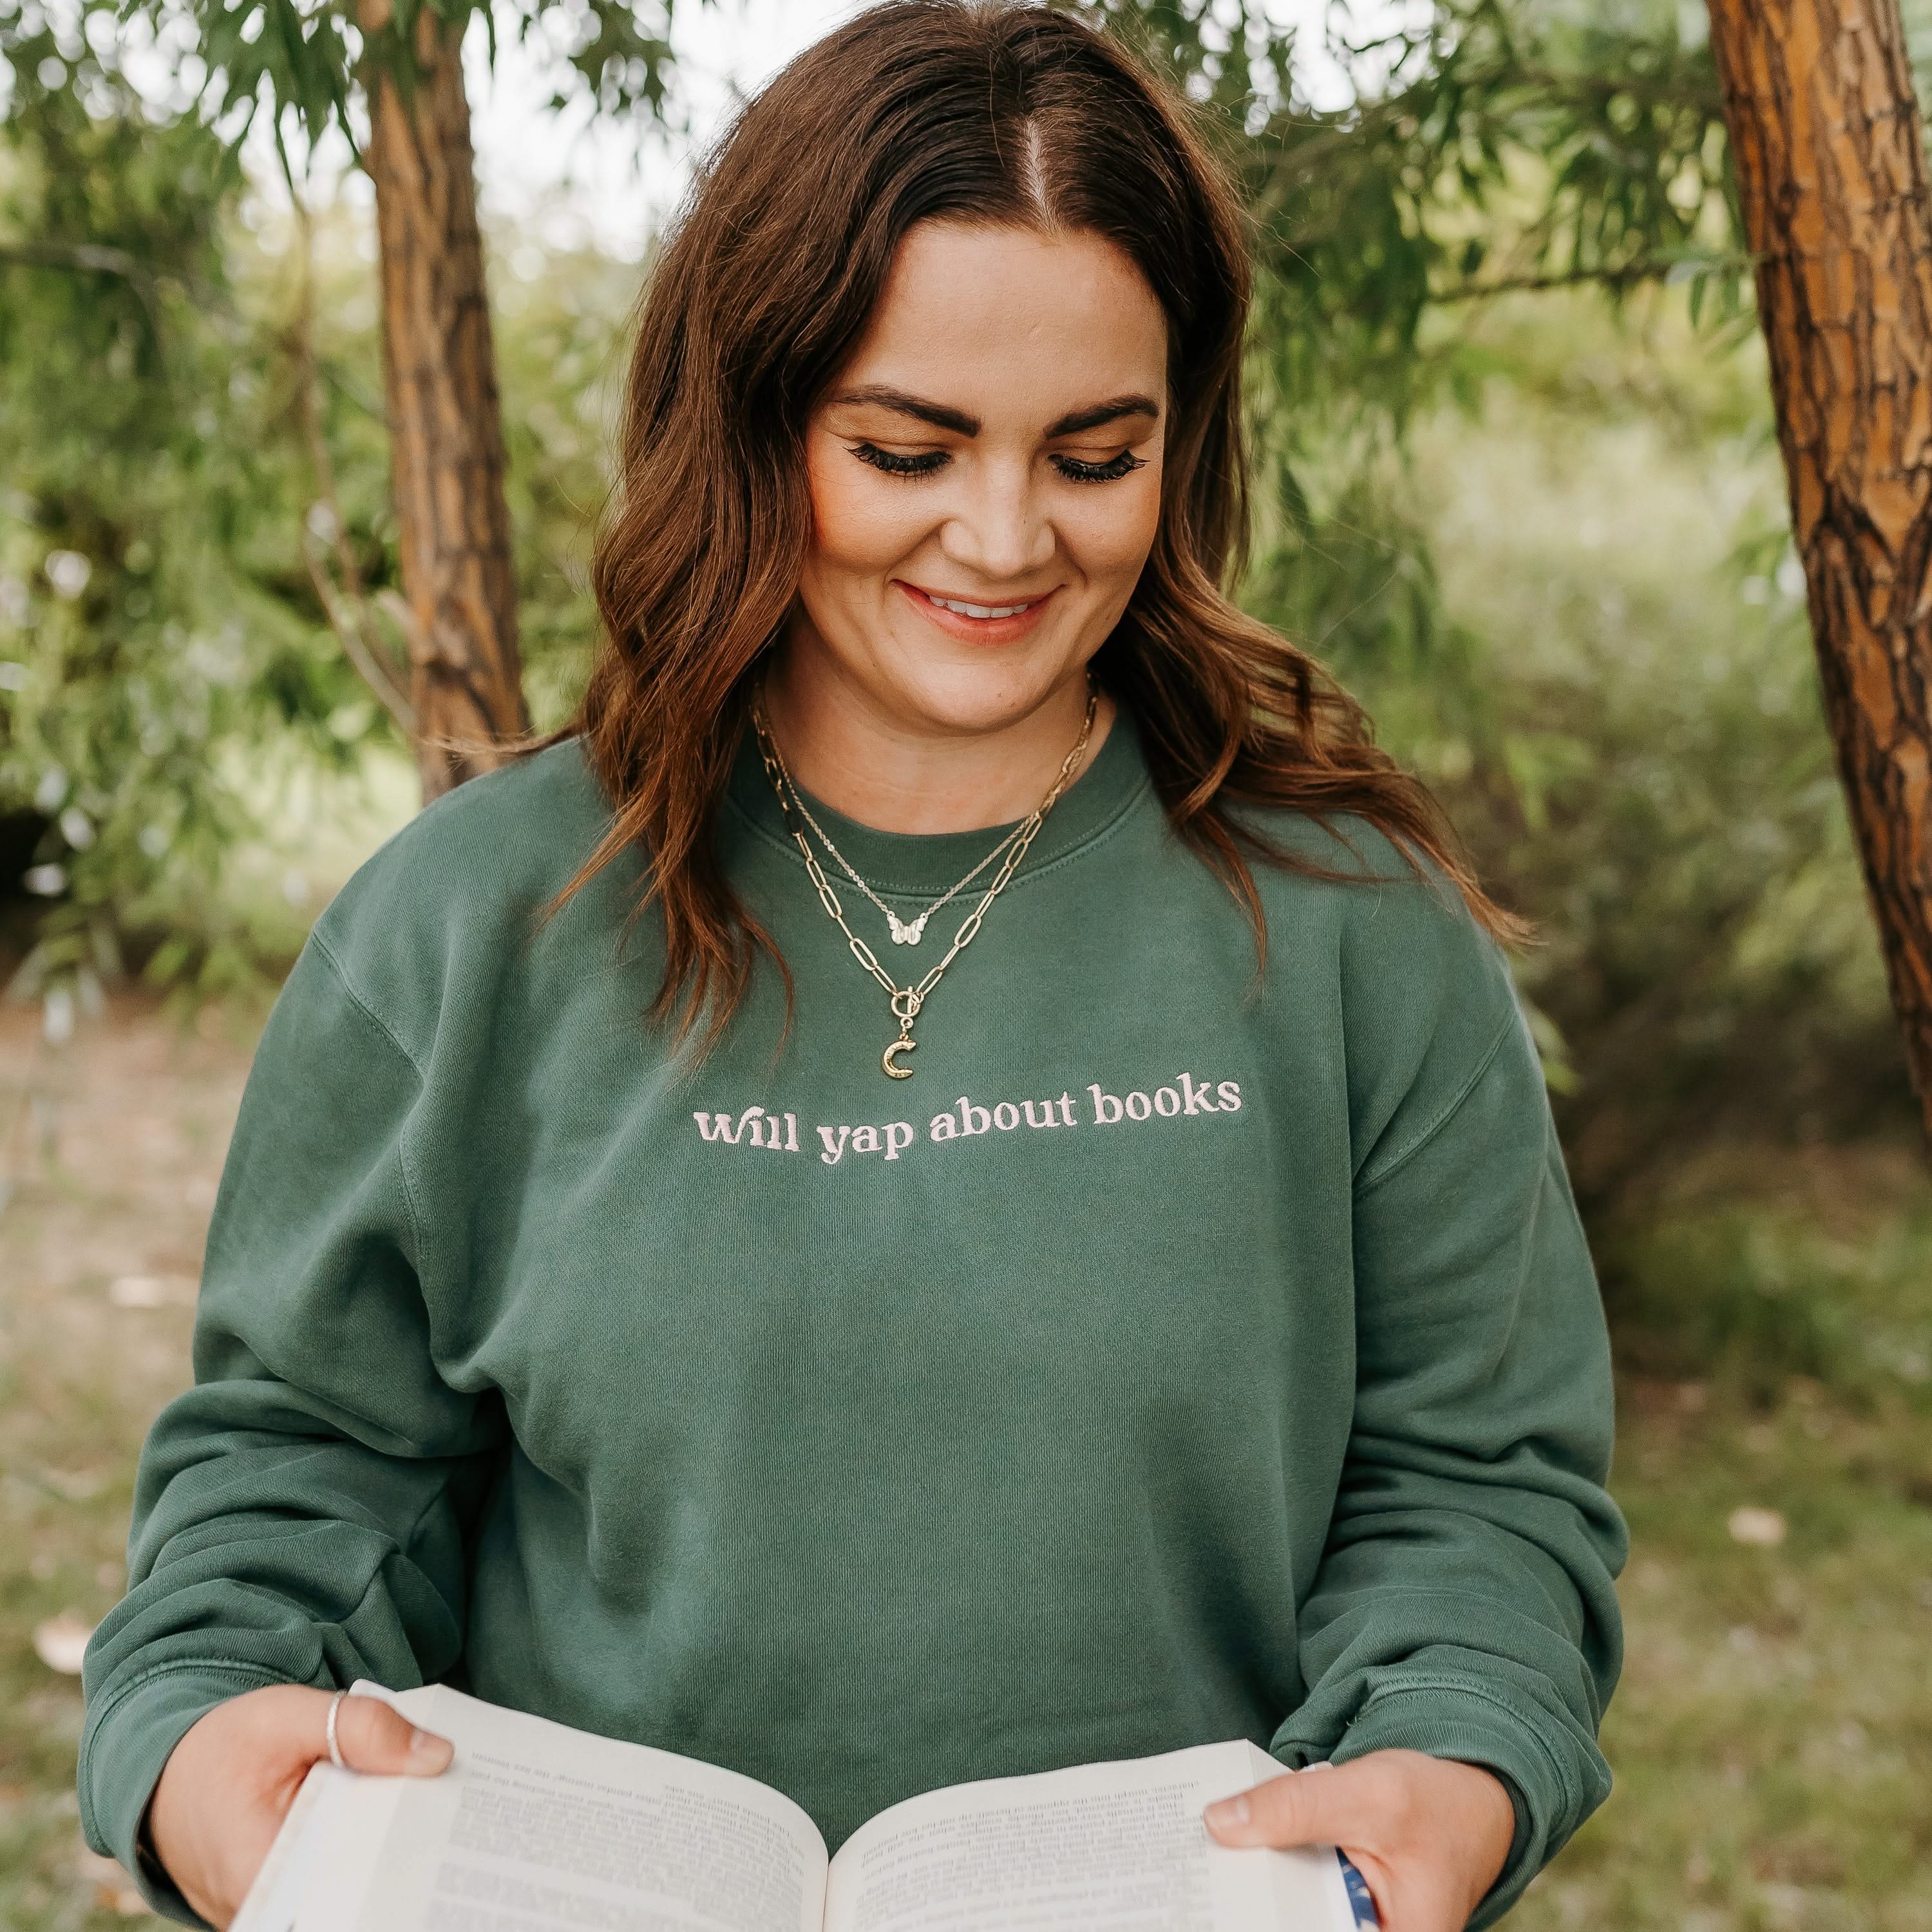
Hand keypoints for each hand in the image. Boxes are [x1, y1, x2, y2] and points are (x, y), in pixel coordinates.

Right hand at [145, 1685, 453, 1928]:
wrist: (171, 1769)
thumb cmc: (221, 1746)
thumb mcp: (288, 1717)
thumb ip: (361, 1729)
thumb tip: (437, 1756)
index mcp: (258, 1872)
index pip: (344, 1888)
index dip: (395, 1866)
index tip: (445, 1838)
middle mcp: (264, 1909)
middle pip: (355, 1891)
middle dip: (404, 1856)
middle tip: (458, 1820)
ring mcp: (275, 1911)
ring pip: (350, 1888)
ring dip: (390, 1851)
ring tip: (442, 1816)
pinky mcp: (287, 1900)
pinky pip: (338, 1882)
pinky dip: (370, 1850)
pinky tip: (406, 1818)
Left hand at [1203, 1750, 1515, 1930]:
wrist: (1471, 1800)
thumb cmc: (1437, 1803)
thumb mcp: (1367, 1794)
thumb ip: (1296, 1807)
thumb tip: (1219, 1824)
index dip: (1267, 1918)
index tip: (1221, 1904)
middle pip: (1298, 1927)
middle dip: (1259, 1906)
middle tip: (1207, 1883)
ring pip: (1295, 1918)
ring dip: (1263, 1892)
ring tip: (1219, 1867)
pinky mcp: (1345, 1915)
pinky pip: (1300, 1904)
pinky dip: (1276, 1880)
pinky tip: (1245, 1855)